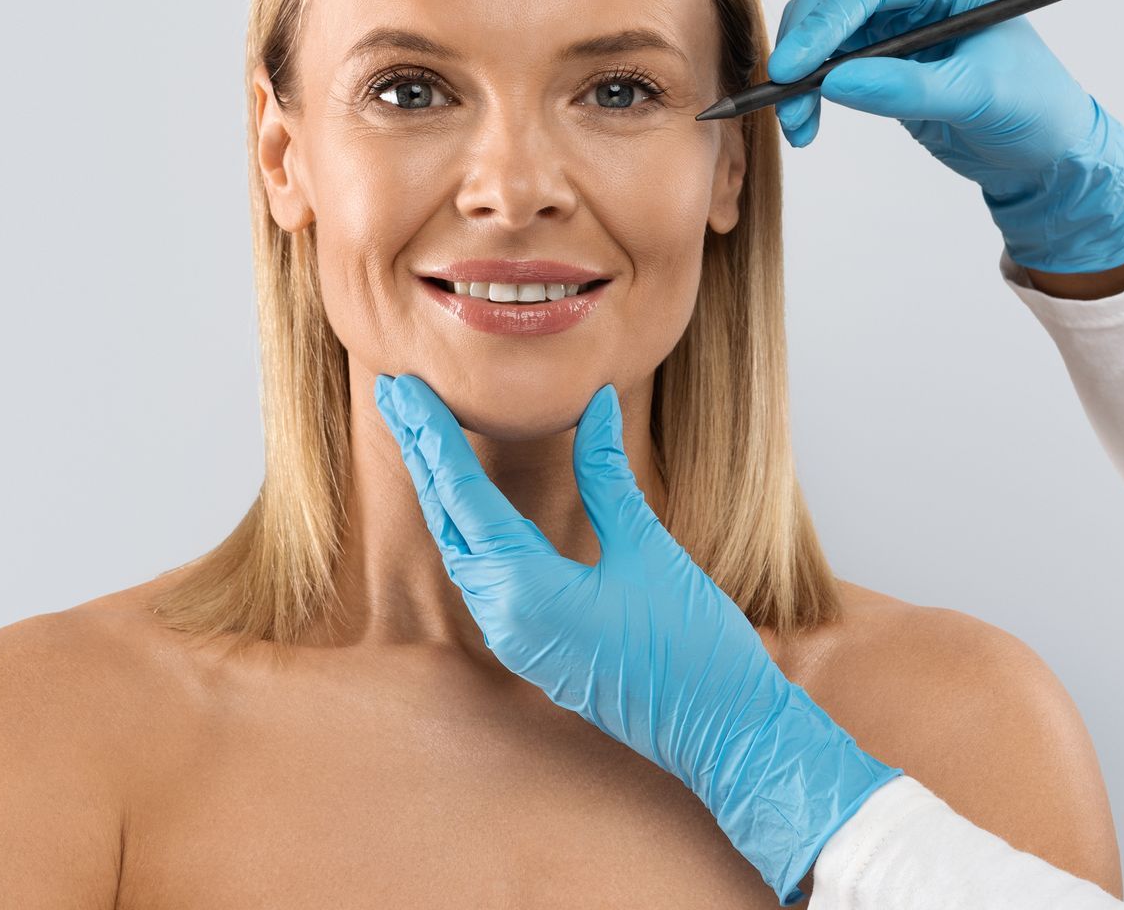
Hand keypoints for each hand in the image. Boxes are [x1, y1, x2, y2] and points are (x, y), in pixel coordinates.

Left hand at [374, 373, 900, 905]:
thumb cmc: (695, 647)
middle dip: (422, 456)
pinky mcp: (535, 649)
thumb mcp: (649, 548)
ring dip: (441, 494)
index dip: (431, 437)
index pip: (461, 497)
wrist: (725, 734)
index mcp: (526, 591)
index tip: (404, 390)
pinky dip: (469, 530)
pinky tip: (471, 504)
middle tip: (397, 397)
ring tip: (425, 438)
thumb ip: (608, 475)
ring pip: (461, 553)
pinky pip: (484, 580)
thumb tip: (597, 403)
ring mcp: (516, 641)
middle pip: (447, 522)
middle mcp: (506, 619)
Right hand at [765, 0, 1123, 274]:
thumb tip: (836, 82)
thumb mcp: (979, 96)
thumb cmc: (1033, 107)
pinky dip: (807, 89)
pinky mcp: (876, 50)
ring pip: (818, 26)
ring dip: (798, 72)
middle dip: (803, 45)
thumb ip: (908, 88)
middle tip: (784, 94)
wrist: (1043, 147)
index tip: (793, 68)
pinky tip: (806, 123)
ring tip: (798, 124)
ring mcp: (891, 14)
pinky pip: (824, 59)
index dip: (823, 22)